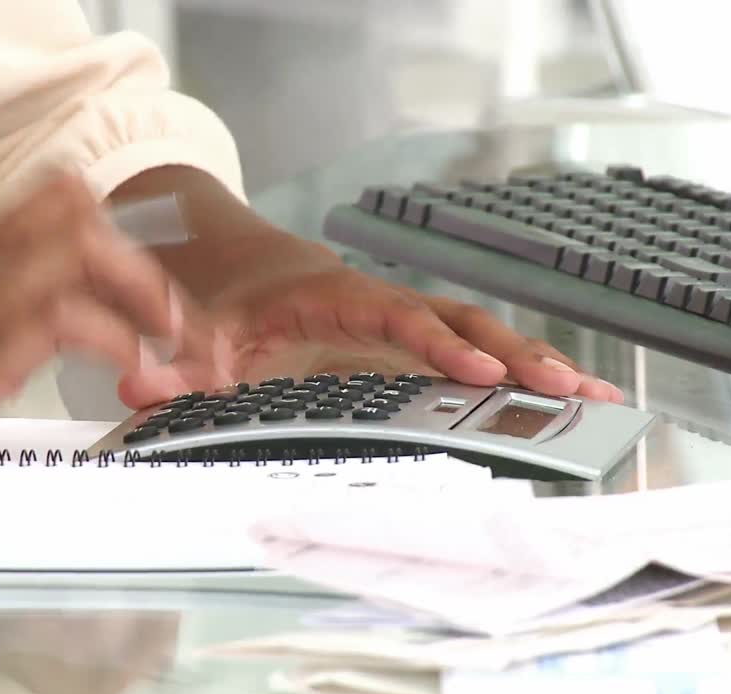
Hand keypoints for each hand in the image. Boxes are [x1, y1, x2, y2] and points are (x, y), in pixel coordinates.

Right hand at [0, 171, 213, 454]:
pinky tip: (128, 368)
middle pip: (86, 222)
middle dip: (149, 273)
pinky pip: (63, 320)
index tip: (149, 286)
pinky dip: (112, 340)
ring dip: (148, 300)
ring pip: (87, 255)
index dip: (114, 238)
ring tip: (177, 344)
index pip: (58, 207)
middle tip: (182, 323)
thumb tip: (25, 335)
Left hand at [117, 250, 622, 408]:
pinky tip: (551, 394)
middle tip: (572, 391)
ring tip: (593, 398)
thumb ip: (168, 365)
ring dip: (531, 362)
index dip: (436, 341)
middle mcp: (376, 297)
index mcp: (331, 291)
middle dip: (516, 353)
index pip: (395, 313)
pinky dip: (511, 367)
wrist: (225, 257)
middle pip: (459, 316)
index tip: (477, 369)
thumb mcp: (190, 332)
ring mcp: (396, 312)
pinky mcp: (404, 331)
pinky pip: (465, 344)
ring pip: (476, 328)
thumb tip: (138, 391)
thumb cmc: (218, 293)